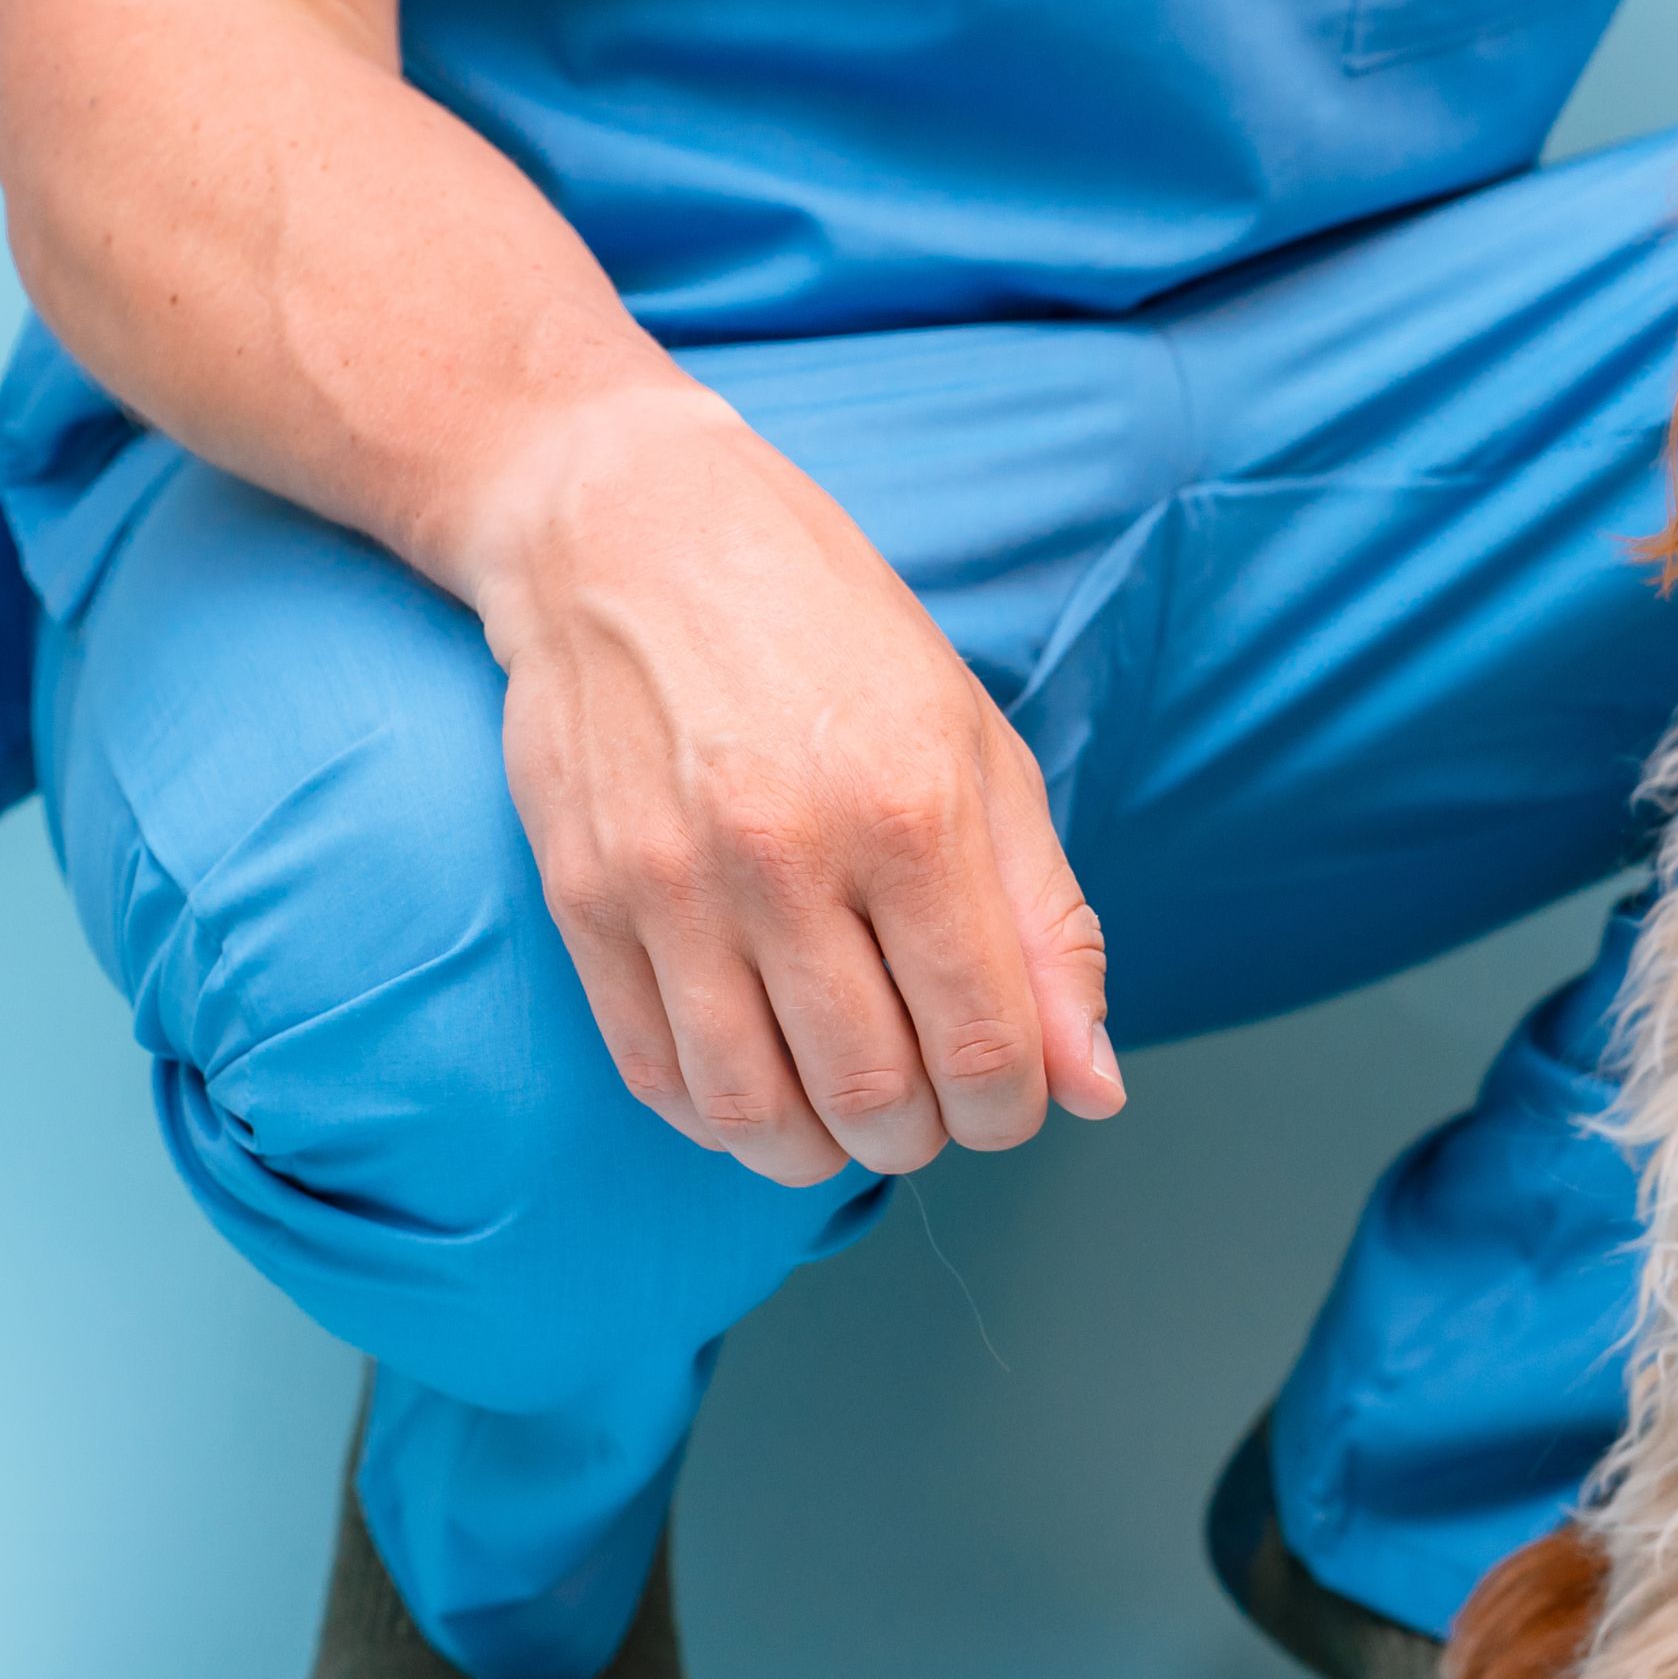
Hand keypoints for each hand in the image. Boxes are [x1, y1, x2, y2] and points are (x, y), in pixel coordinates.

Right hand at [436, 384, 1127, 1185]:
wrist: (630, 529)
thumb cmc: (822, 628)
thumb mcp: (973, 744)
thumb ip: (1045, 920)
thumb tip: (1093, 1084)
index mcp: (910, 806)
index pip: (986, 1045)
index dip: (1014, 1107)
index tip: (1007, 1094)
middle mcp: (785, 853)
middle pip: (874, 1097)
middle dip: (921, 1135)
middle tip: (927, 1101)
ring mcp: (670, 881)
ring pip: (756, 1111)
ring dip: (818, 1149)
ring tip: (842, 1111)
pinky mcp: (584, 897)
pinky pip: (656, 1074)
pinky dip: (719, 1116)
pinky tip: (756, 1081)